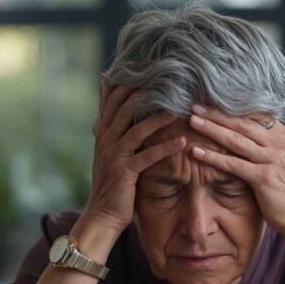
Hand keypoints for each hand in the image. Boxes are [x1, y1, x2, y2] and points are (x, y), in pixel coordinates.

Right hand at [83, 78, 185, 233]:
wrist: (101, 216)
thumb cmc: (111, 184)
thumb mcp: (109, 152)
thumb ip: (112, 130)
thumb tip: (114, 115)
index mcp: (103, 133)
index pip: (112, 99)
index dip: (127, 81)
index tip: (148, 67)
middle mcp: (105, 140)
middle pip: (123, 107)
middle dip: (144, 91)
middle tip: (167, 77)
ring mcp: (114, 155)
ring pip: (137, 129)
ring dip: (159, 117)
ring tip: (179, 107)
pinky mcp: (125, 172)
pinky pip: (147, 156)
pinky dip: (166, 148)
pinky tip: (183, 141)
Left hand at [186, 104, 284, 237]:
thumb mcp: (282, 158)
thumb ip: (269, 141)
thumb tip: (251, 125)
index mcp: (282, 134)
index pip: (253, 114)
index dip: (230, 106)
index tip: (209, 100)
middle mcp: (279, 142)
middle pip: (241, 123)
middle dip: (216, 113)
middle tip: (195, 106)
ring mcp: (272, 159)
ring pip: (235, 140)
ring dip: (211, 129)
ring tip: (192, 122)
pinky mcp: (263, 177)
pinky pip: (233, 164)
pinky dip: (213, 157)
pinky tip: (196, 152)